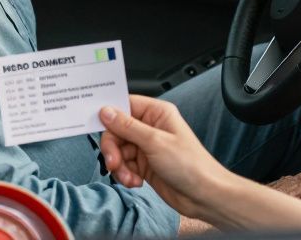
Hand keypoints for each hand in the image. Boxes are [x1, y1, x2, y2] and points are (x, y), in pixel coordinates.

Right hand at [98, 96, 233, 219]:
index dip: (109, 115)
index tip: (97, 125)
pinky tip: (135, 181)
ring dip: (119, 165)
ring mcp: (146, 147)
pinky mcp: (144, 165)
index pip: (124, 105)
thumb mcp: (155, 142)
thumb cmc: (191, 165)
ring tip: (128, 177)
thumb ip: (127, 126)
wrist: (203, 196)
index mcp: (156, 113)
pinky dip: (125, 175)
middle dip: (112, 148)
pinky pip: (123, 165)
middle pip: (116, 131)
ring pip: (118, 150)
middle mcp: (150, 127)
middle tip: (113, 161)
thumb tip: (106, 112)